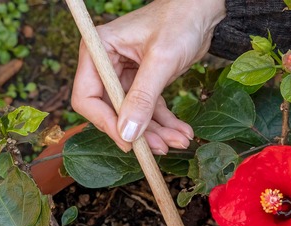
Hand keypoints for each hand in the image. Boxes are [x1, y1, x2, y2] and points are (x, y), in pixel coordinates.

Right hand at [71, 0, 224, 153]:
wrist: (202, 10)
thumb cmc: (179, 21)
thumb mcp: (161, 60)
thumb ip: (143, 98)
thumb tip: (127, 133)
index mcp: (99, 51)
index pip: (87, 97)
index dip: (105, 123)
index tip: (128, 142)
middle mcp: (107, 64)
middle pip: (111, 111)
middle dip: (137, 132)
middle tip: (159, 148)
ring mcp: (125, 75)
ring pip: (134, 115)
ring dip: (155, 132)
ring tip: (179, 141)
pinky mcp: (144, 83)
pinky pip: (150, 109)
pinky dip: (165, 123)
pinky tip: (182, 132)